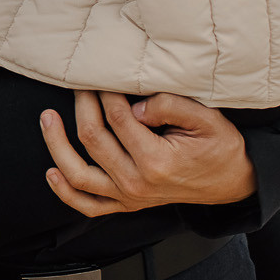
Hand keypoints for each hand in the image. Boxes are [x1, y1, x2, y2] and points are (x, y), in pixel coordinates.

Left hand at [42, 91, 256, 215]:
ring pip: (78, 174)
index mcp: (155, 160)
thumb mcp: (205, 119)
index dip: (105, 92)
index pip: (117, 118)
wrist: (232, 182)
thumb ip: (169, 106)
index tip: (101, 74)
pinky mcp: (125, 204)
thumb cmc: (220, 147)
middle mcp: (136, 182)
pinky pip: (88, 205)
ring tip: (47, 118)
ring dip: (56, 145)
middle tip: (77, 82)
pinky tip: (51, 172)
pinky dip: (65, 193)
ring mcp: (129, 197)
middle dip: (81, 105)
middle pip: (92, 139)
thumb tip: (134, 105)